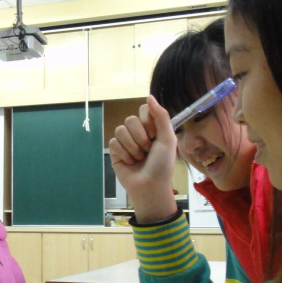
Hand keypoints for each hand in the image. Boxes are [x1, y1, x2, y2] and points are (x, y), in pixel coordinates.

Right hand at [108, 95, 178, 222]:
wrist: (150, 186)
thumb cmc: (162, 165)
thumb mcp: (168, 139)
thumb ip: (161, 116)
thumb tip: (149, 95)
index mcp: (152, 128)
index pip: (143, 110)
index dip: (148, 122)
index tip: (155, 135)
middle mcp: (138, 132)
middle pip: (130, 120)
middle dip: (140, 137)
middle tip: (147, 150)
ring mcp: (125, 142)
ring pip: (120, 130)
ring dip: (132, 147)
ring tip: (139, 158)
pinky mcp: (115, 151)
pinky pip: (113, 142)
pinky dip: (124, 154)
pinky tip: (130, 163)